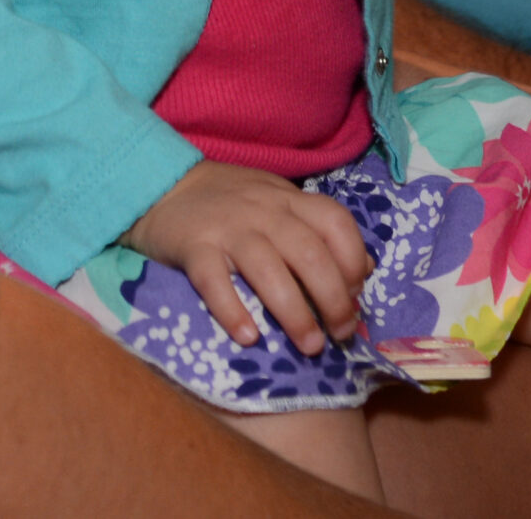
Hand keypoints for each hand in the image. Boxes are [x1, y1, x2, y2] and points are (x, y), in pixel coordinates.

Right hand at [123, 158, 373, 354]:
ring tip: (310, 346)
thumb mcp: (280, 202)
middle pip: (309, 252)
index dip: (354, 260)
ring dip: (295, 313)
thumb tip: (365, 270)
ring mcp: (228, 228)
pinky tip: (248, 337)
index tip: (357, 296)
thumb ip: (318, 230)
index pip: (335, 222)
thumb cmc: (231, 201)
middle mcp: (264, 210)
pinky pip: (214, 280)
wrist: (165, 184)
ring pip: (268, 269)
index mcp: (288, 199)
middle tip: (341, 333)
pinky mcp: (194, 247)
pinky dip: (232, 310)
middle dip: (333, 299)